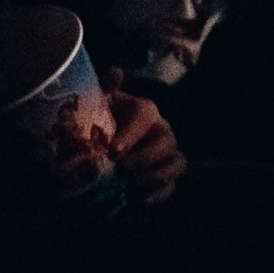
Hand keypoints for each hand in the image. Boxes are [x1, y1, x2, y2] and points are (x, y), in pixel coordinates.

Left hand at [103, 76, 186, 206]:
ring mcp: (167, 156)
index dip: (132, 134)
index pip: (147, 116)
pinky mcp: (166, 178)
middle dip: (145, 159)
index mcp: (145, 111)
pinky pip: (172, 187)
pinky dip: (160, 194)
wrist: (97, 147)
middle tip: (121, 171)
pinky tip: (140, 200)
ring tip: (133, 186)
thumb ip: (104, 87)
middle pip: (166, 143)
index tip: (113, 152)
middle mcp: (162, 131)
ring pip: (176, 164)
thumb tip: (116, 72)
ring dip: (157, 176)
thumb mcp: (97, 102)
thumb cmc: (99, 120)